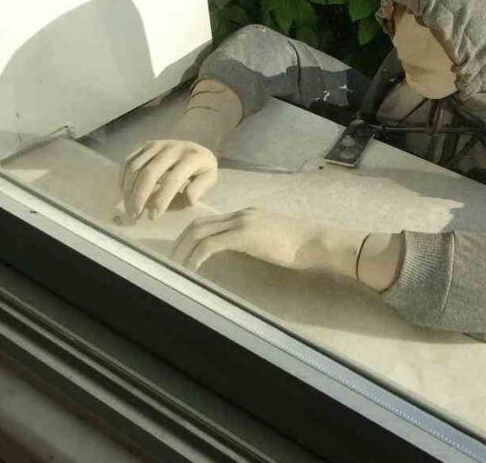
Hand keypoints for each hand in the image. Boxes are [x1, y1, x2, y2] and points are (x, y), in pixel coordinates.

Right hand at [120, 140, 217, 222]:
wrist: (196, 148)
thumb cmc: (202, 169)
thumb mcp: (210, 178)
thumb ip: (199, 189)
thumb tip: (188, 200)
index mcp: (191, 158)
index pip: (172, 180)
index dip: (161, 200)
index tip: (153, 217)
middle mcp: (171, 148)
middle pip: (149, 173)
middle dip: (139, 197)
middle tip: (135, 215)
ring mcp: (156, 145)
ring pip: (135, 167)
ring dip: (128, 190)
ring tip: (129, 208)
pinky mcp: (145, 145)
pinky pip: (128, 161)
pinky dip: (123, 178)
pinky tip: (125, 193)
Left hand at [171, 207, 364, 277]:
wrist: (315, 242)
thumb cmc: (300, 246)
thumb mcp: (270, 240)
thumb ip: (253, 241)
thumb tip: (239, 254)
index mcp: (245, 215)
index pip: (208, 221)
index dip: (189, 237)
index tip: (180, 254)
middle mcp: (240, 214)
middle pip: (197, 224)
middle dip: (179, 243)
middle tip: (170, 263)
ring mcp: (242, 223)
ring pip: (199, 232)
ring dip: (183, 251)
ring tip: (176, 269)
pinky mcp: (244, 235)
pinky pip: (210, 244)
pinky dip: (196, 257)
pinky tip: (192, 270)